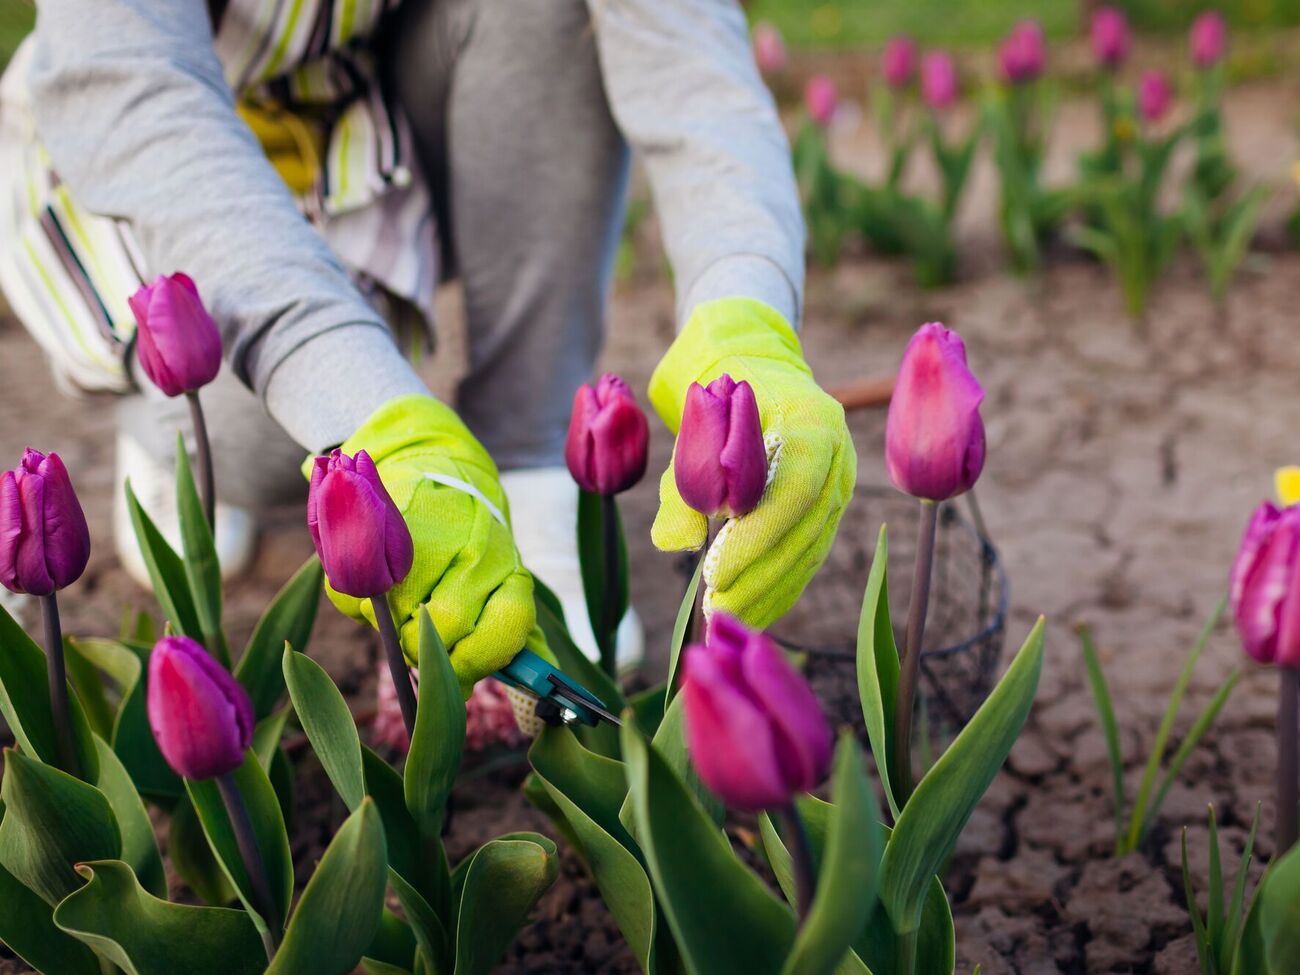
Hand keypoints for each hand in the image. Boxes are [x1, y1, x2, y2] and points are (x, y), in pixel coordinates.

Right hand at [330, 396, 547, 693]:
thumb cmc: (471, 540)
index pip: (505, 629)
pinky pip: (357, 600)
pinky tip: (379, 583)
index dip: (480, 661)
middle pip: (443, 629)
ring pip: (395, 619)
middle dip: (430, 649)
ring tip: (404, 603)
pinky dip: (362, 605)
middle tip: (426, 639)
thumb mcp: (504, 577)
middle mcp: (471, 550)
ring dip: (394, 626)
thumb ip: (515, 632)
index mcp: (506, 567)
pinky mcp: (373, 533)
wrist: (433, 465)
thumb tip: (541, 682)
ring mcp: (421, 539)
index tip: (464, 669)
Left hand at [649, 299, 855, 627]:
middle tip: (715, 607)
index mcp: (814, 422)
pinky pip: (809, 557)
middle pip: (806, 530)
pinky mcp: (830, 511)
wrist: (759, 374)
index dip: (758, 536)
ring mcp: (841, 486)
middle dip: (760, 575)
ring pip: (811, 551)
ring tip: (725, 616)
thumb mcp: (696, 428)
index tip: (715, 569)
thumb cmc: (722, 401)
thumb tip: (676, 542)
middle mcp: (839, 456)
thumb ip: (683, 484)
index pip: (794, 490)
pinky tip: (751, 612)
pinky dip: (780, 588)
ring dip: (769, 591)